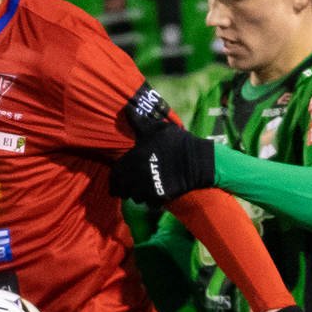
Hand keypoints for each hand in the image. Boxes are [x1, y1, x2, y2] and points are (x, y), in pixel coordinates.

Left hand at [109, 80, 215, 203]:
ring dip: (135, 194)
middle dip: (123, 188)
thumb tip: (127, 108)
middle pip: (121, 190)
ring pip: (134, 197)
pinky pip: (148, 203)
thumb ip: (138, 122)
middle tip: (127, 186)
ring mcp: (146, 189)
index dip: (115, 177)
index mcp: (131, 160)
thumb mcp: (155, 128)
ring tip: (140, 190)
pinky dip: (149, 200)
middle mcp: (135, 177)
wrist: (197, 161)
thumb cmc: (175, 142)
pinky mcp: (158, 197)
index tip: (118, 177)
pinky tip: (153, 194)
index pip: (114, 175)